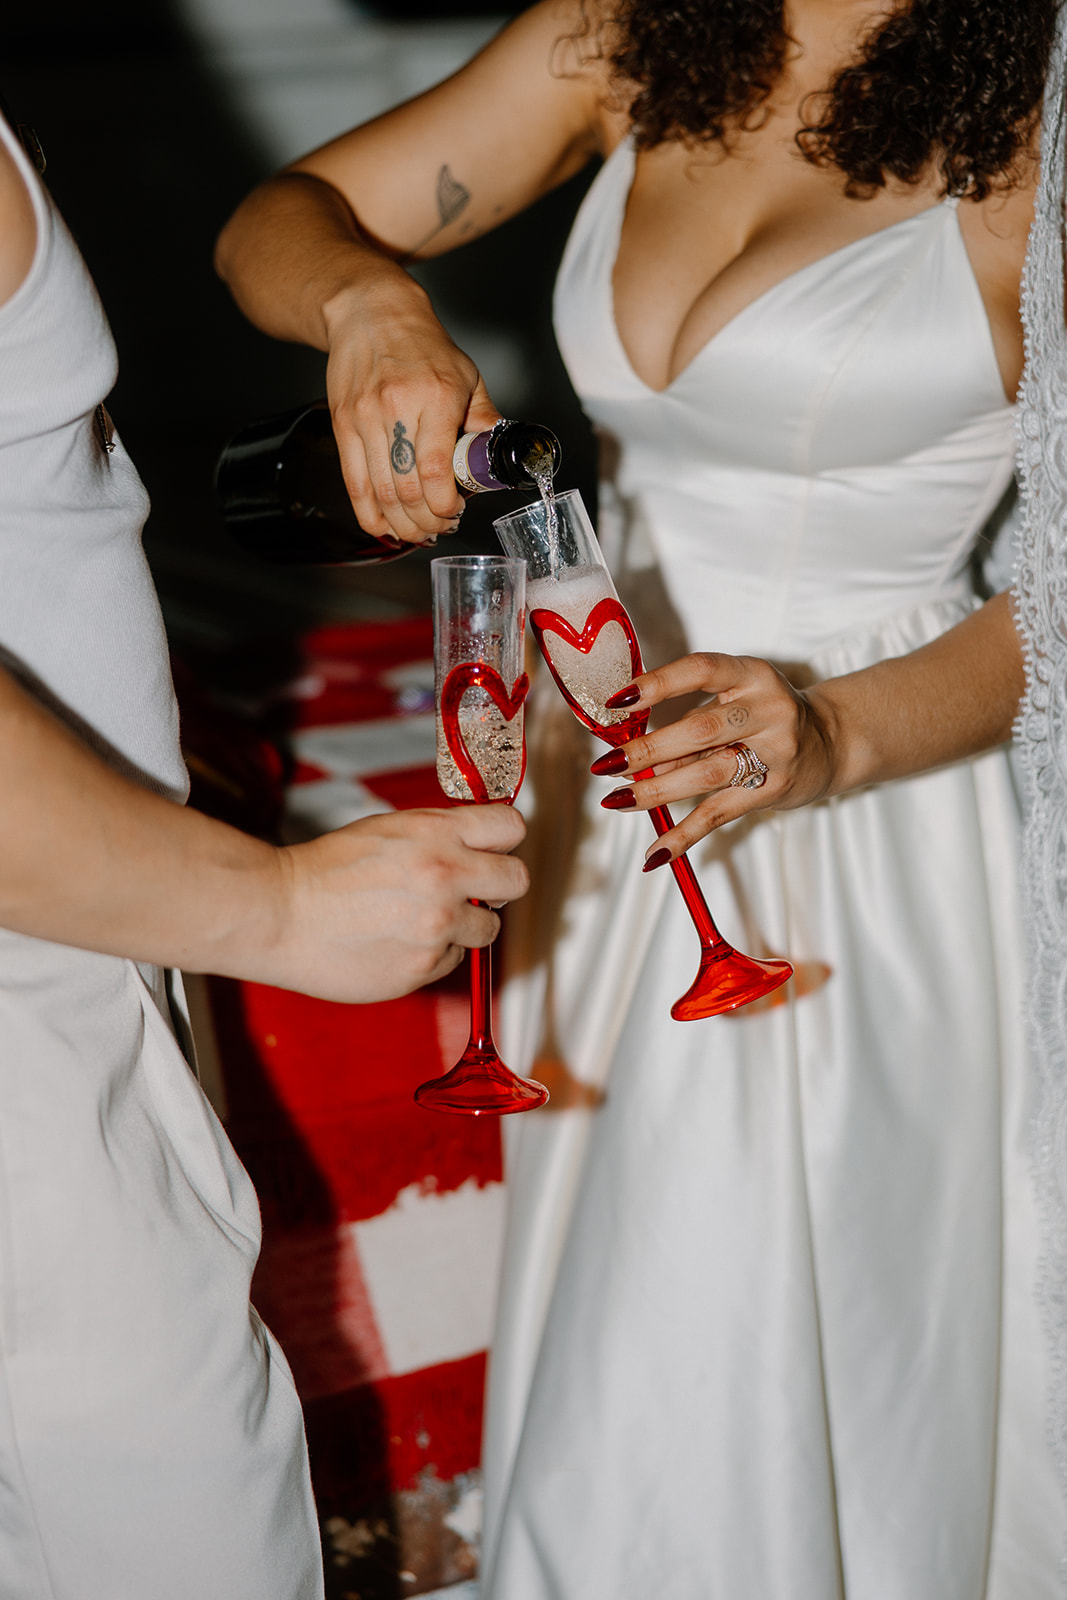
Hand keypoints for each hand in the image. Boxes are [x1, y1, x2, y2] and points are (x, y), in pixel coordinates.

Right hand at [263, 803, 528, 1001]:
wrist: (281, 912)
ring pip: (488, 928)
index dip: (504, 839)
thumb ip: (440, 834)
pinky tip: (397, 941)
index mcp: (436, 834)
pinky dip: (433, 953)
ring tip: (422, 918)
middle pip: (517, 879)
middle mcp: (445, 876)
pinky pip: (452, 960)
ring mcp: (438, 925)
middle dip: (499, 884)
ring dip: (466, 925)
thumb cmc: (326, 870)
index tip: (496, 848)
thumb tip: (480, 843)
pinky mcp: (423, 966)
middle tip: (476, 889)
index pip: (510, 826)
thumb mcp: (390, 829)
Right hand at [324, 280, 501, 545]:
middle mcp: (397, 408)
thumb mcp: (466, 376)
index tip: (456, 511)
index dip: (446, 505)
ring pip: (381, 493)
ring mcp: (364, 419)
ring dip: (401, 524)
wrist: (370, 312)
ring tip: (417, 531)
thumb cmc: (422, 344)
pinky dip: (370, 514)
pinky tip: (385, 526)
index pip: (437, 471)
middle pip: (408, 490)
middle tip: (440, 526)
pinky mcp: (342, 425)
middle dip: (427, 522)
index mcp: (435, 397)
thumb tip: (497, 458)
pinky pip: (353, 484)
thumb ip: (483, 420)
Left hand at [591, 654, 837, 861]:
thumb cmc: (766, 717)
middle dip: (647, 750)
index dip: (658, 684)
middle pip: (700, 730)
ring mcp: (776, 750)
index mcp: (752, 674)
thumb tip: (636, 758)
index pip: (701, 670)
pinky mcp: (773, 790)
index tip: (618, 701)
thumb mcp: (733, 704)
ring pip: (706, 773)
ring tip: (618, 800)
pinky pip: (720, 814)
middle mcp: (768, 708)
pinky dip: (684, 835)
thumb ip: (689, 724)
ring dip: (657, 790)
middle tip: (607, 765)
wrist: (831, 742)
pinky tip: (656, 852)